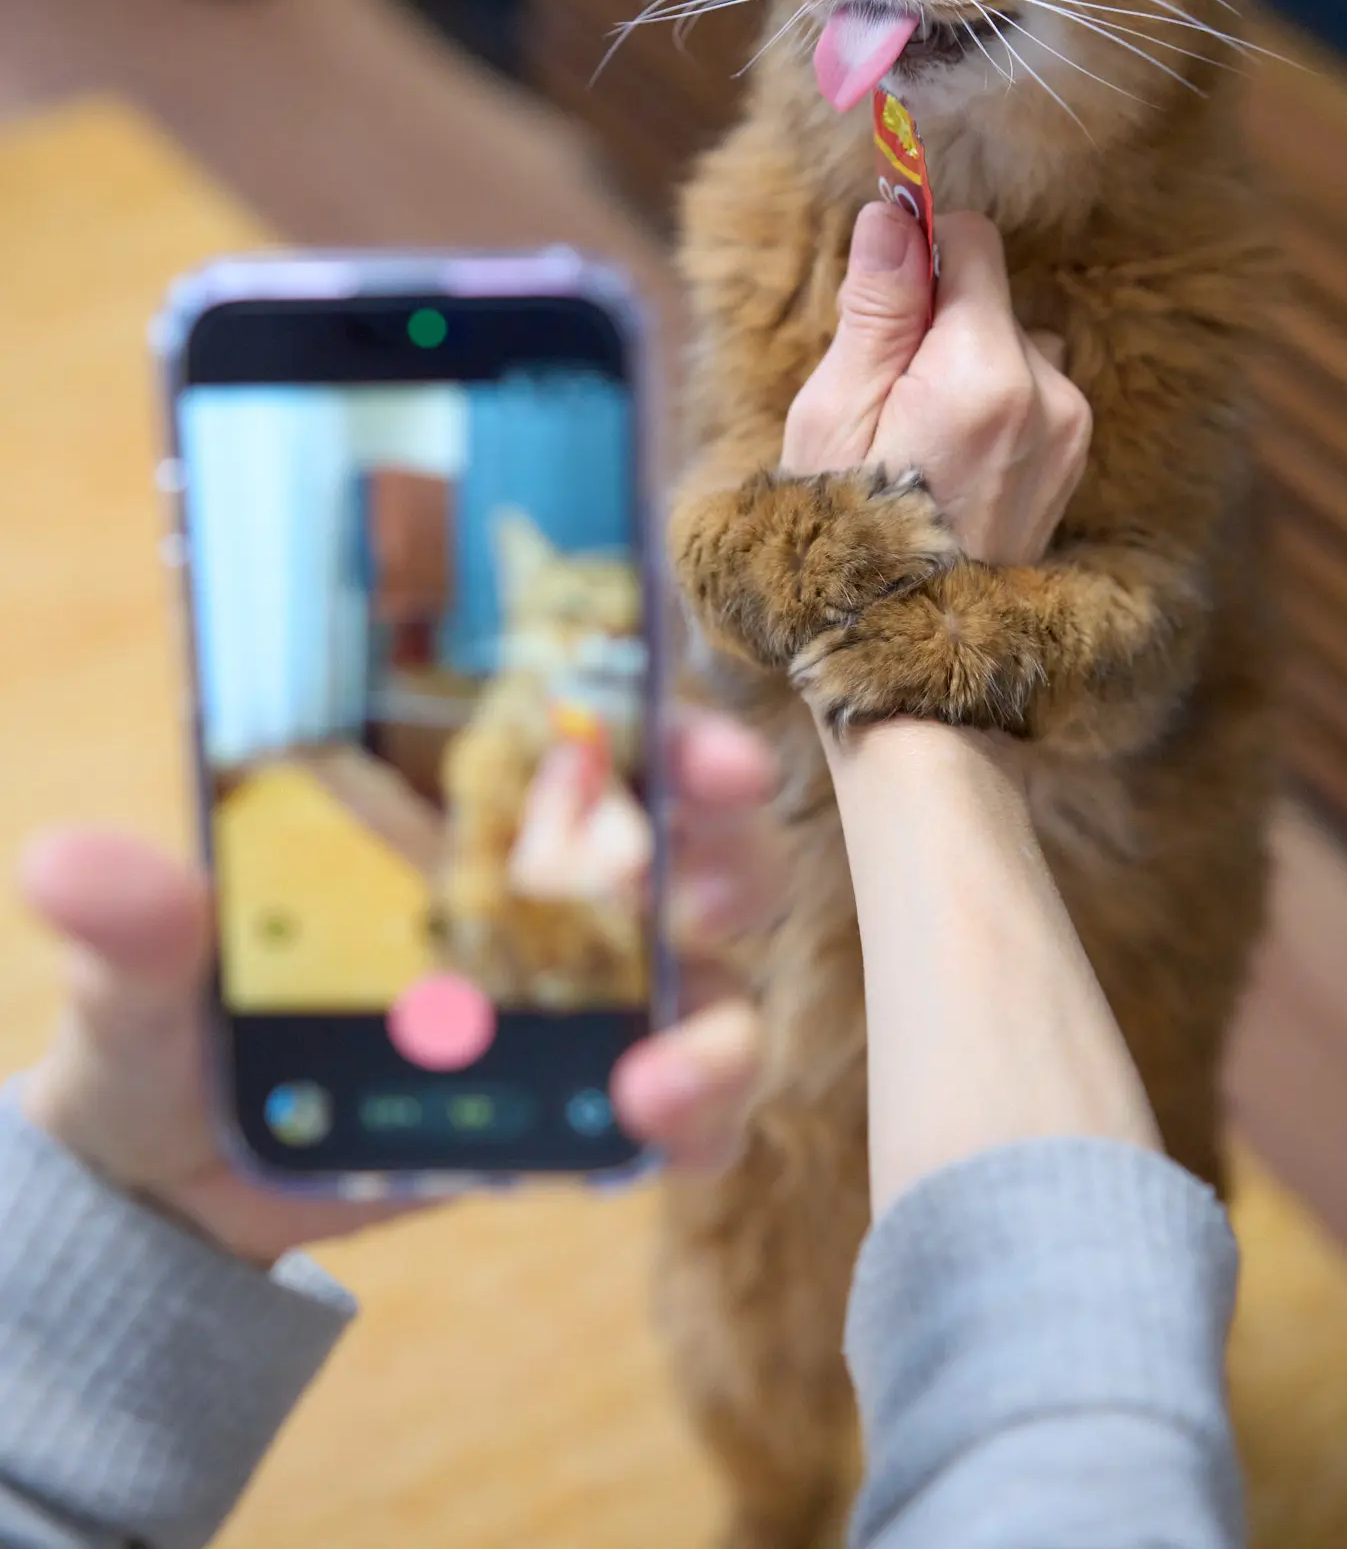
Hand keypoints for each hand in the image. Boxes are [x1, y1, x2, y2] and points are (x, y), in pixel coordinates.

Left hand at [19, 710, 781, 1265]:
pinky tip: (656, 1134)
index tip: (696, 750)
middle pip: (689, 836)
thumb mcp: (144, 970)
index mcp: (457, 800)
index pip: (587, 729)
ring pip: (714, 975)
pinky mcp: (590, 1094)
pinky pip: (691, 1102)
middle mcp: (544, 878)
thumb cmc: (173, 1022)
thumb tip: (66, 864)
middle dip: (728, 849)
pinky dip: (702, 1118)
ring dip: (722, 1019)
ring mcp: (581, 990)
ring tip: (658, 1077)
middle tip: (706, 892)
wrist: (181, 1175)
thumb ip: (131, 922)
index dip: (661, 723)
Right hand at [782, 204, 1090, 565]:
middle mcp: (1048, 392)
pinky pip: (1033, 394)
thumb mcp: (835, 413)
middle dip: (937, 324)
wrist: (905, 646)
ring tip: (917, 440)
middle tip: (885, 399)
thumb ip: (877, 307)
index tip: (880, 291)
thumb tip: (892, 214)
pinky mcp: (1073, 460)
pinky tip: (949, 463)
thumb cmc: (849, 532)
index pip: (973, 243)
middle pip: (991, 297)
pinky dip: (992, 407)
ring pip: (1013, 345)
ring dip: (967, 367)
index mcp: (985, 373)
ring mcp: (1070, 431)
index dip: (919, 252)